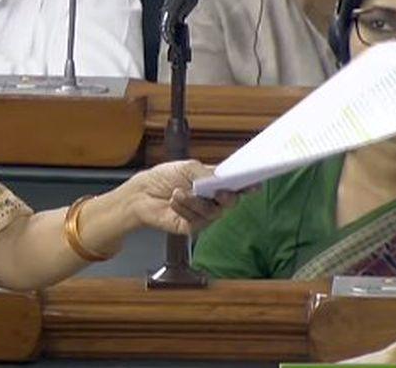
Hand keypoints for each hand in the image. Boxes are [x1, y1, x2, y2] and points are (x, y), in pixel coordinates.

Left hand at [119, 160, 238, 234]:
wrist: (141, 194)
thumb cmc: (163, 178)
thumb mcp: (187, 168)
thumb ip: (206, 174)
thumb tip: (221, 180)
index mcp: (213, 183)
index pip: (235, 185)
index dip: (247, 185)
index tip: (254, 184)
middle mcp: (211, 199)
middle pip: (231, 202)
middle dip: (227, 197)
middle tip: (219, 192)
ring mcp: (203, 214)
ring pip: (213, 211)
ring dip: (195, 201)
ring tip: (178, 192)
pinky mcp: (193, 226)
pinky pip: (197, 220)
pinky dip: (184, 208)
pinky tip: (174, 201)